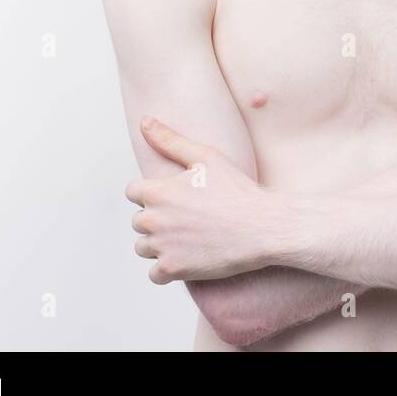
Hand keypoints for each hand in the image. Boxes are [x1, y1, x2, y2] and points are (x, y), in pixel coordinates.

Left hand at [125, 116, 275, 283]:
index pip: (133, 192)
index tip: (176, 198)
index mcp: (156, 191)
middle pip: (138, 222)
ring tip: (190, 238)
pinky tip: (189, 256)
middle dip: (158, 219)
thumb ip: (170, 140)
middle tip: (190, 218)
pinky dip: (168, 268)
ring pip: (144, 247)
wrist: (263, 226)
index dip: (153, 193)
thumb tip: (145, 121)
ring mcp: (162, 247)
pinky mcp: (172, 269)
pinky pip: (155, 274)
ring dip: (160, 244)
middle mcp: (153, 219)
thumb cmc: (237, 190)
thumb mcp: (206, 158)